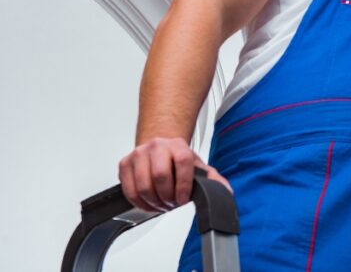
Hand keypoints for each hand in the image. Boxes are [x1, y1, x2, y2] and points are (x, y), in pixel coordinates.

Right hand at [118, 137, 232, 212]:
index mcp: (178, 145)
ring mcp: (139, 154)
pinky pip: (129, 190)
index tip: (184, 199)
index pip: (182, 162)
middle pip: (160, 175)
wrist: (158, 149)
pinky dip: (139, 203)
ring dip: (153, 202)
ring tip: (161, 205)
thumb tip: (225, 192)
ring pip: (143, 185)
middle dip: (167, 196)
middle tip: (172, 204)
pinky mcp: (124, 164)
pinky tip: (149, 204)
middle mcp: (157, 146)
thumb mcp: (197, 167)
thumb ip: (212, 179)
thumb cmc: (178, 160)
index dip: (183, 185)